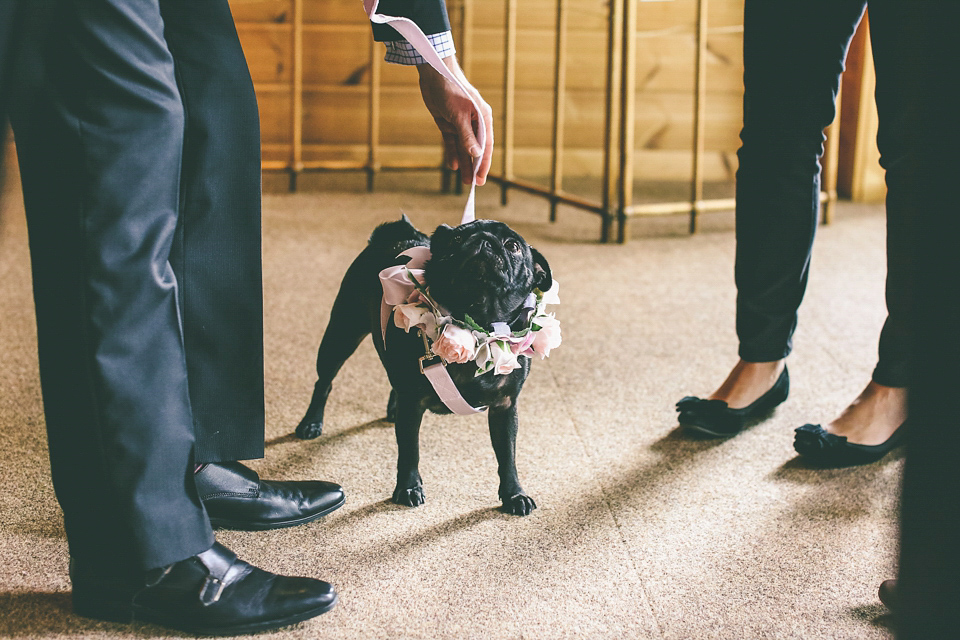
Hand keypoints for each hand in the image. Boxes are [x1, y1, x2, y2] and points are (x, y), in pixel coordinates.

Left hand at [417, 56, 493, 185]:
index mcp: (482, 118)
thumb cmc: (450, 88)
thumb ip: (466, 135)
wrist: (433, 72)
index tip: (481, 178)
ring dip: (463, 163)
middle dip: (474, 166)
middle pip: (475, 148)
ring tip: (464, 180)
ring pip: (463, 148)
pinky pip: (451, 142)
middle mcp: (473, 122)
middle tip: (473, 184)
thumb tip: (476, 154)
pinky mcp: (448, 123)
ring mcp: (460, 123)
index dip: (484, 163)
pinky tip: (452, 166)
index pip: (485, 145)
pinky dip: (451, 153)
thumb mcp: (458, 114)